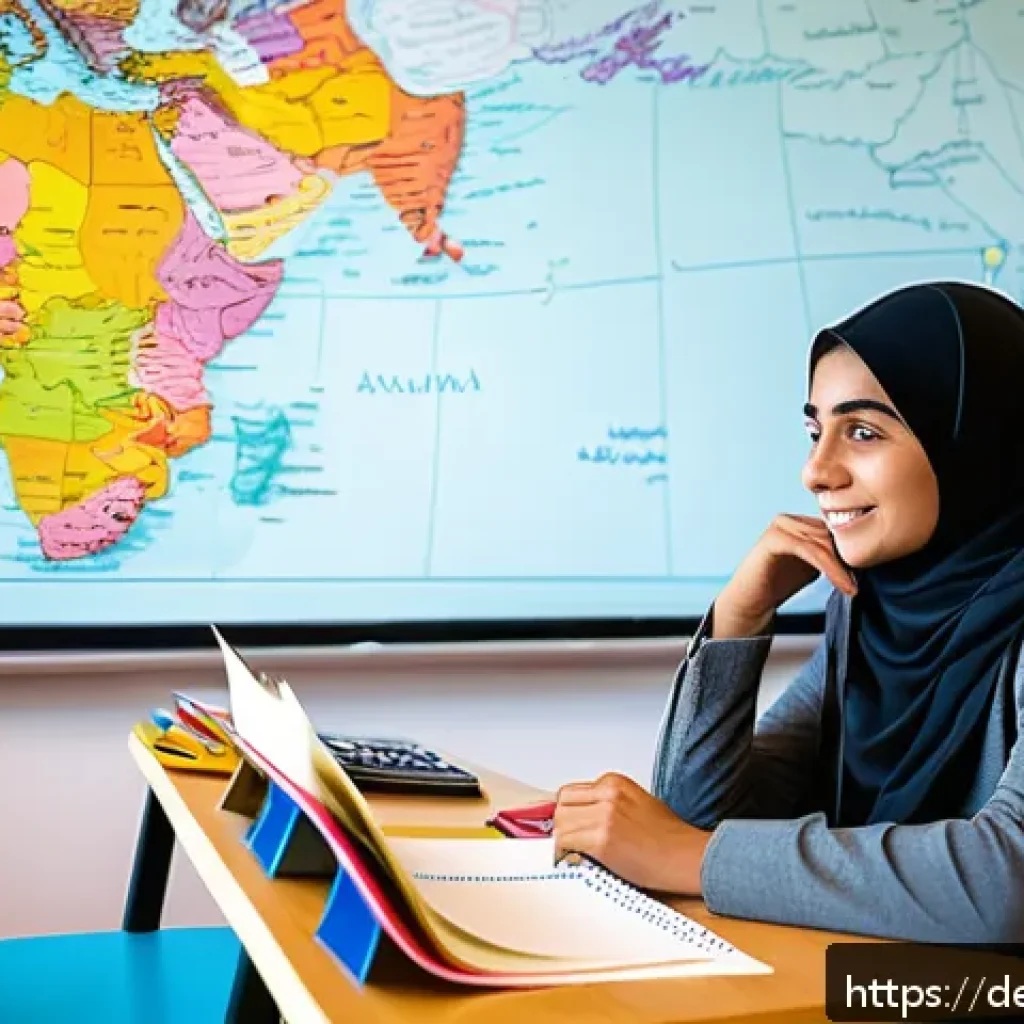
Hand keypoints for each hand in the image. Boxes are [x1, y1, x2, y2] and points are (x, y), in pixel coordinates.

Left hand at [552, 772, 710, 894]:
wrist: (685, 856)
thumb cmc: (667, 836)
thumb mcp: (636, 802)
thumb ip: (607, 802)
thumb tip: (581, 814)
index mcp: (614, 782)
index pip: (570, 792)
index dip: (569, 812)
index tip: (571, 826)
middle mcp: (607, 794)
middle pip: (561, 805)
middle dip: (563, 824)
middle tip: (571, 841)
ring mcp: (604, 816)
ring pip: (560, 824)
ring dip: (564, 840)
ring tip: (577, 852)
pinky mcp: (601, 840)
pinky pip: (566, 843)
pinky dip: (566, 854)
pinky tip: (579, 860)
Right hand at [713, 514, 857, 637]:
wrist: (750, 601)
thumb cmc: (779, 584)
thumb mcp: (811, 566)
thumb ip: (829, 555)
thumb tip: (864, 555)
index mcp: (798, 522)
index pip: (834, 529)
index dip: (851, 550)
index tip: (867, 573)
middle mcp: (789, 519)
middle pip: (830, 534)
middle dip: (848, 558)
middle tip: (860, 582)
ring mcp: (780, 526)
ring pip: (822, 542)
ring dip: (841, 567)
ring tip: (852, 587)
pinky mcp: (774, 539)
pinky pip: (809, 550)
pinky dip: (829, 568)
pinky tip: (842, 584)